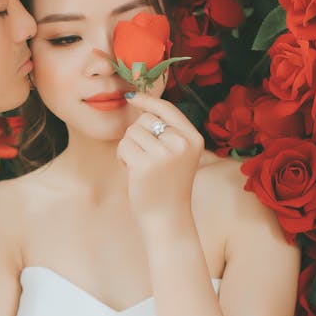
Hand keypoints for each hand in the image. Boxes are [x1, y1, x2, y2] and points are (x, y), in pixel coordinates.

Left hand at [116, 93, 203, 228]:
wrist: (168, 218)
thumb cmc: (168, 186)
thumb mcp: (179, 155)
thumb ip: (168, 131)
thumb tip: (141, 103)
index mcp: (194, 139)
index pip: (167, 109)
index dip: (147, 101)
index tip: (132, 96)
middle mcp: (182, 143)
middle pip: (145, 120)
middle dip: (137, 135)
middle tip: (144, 158)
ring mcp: (164, 154)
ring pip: (131, 132)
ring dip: (128, 147)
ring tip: (139, 167)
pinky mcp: (145, 165)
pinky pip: (123, 146)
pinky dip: (121, 158)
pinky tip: (131, 172)